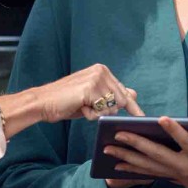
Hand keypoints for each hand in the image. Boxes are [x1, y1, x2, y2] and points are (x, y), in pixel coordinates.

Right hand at [0, 64, 142, 136]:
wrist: (43, 102)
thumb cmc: (67, 102)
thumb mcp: (93, 98)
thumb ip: (112, 95)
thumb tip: (134, 93)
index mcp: (103, 70)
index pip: (124, 91)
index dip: (132, 106)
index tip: (144, 117)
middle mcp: (101, 71)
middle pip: (121, 101)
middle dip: (108, 111)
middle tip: (87, 107)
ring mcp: (96, 79)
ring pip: (112, 107)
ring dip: (98, 113)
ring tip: (82, 106)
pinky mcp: (90, 89)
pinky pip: (101, 111)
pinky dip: (90, 115)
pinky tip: (79, 107)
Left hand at [103, 116, 187, 187]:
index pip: (187, 143)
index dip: (175, 131)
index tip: (163, 119)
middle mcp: (186, 168)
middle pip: (157, 155)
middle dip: (137, 144)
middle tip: (117, 135)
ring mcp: (178, 175)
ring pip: (148, 166)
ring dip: (127, 157)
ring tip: (107, 150)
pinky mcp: (175, 179)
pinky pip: (150, 173)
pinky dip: (134, 169)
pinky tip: (119, 165)